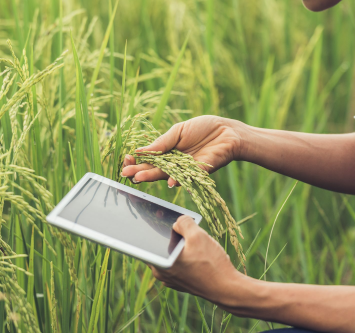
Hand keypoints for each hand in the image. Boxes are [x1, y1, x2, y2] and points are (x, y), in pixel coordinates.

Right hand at [121, 115, 245, 186]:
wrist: (228, 131)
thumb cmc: (204, 128)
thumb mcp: (178, 131)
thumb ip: (162, 142)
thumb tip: (139, 150)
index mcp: (167, 151)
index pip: (148, 159)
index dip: (137, 160)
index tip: (127, 159)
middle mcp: (174, 163)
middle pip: (153, 169)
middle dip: (139, 171)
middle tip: (126, 173)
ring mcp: (186, 170)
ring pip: (166, 175)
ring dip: (152, 177)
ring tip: (139, 177)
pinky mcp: (199, 173)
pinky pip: (187, 178)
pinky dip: (178, 179)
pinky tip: (169, 181)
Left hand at [149, 215, 243, 307]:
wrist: (227, 288)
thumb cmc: (211, 264)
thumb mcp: (198, 236)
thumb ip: (184, 223)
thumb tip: (177, 221)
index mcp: (159, 262)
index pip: (147, 240)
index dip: (152, 226)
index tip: (158, 216)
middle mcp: (161, 273)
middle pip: (161, 246)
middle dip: (171, 235)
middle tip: (183, 226)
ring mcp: (171, 279)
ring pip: (172, 255)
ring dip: (181, 246)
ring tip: (196, 241)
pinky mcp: (181, 282)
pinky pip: (180, 264)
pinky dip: (186, 256)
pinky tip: (200, 253)